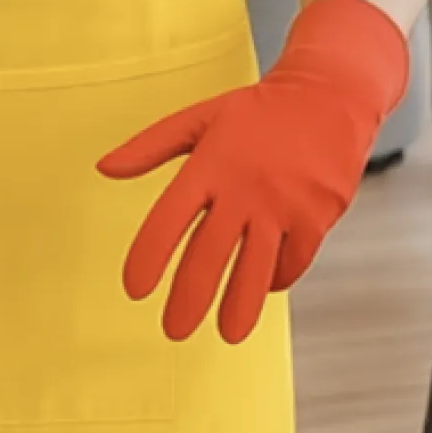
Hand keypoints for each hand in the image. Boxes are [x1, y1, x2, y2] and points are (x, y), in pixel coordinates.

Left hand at [97, 0, 408, 343]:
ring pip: (255, 268)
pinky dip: (277, 278)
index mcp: (209, 164)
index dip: (150, 254)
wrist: (327, 98)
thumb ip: (149, 147)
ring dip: (239, 305)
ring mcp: (282, 206)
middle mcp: (243, 189)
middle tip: (172, 330)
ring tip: (226, 334)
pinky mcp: (316, 217)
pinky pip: (293, 260)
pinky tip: (264, 287)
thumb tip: (104, 168)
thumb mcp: (199, 118)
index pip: (170, 217)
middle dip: (189, 297)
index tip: (134, 288)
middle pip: (210, 254)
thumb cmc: (257, 111)